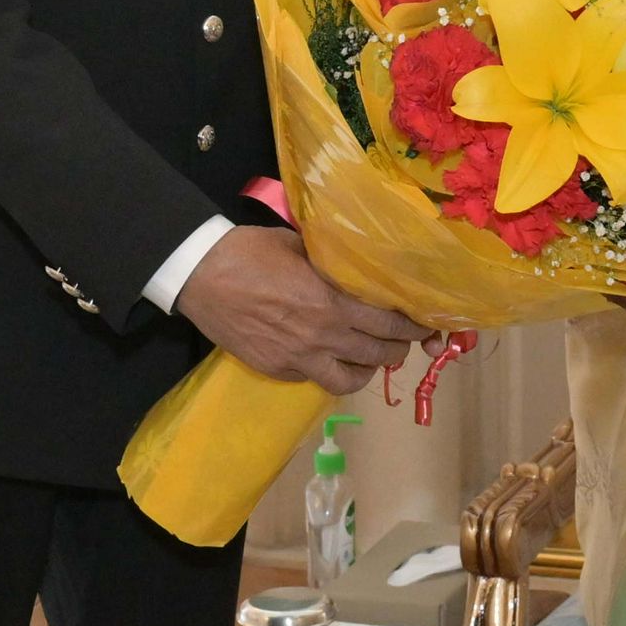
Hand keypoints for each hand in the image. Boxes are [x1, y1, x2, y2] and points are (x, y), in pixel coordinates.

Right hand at [175, 226, 429, 393]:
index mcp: (333, 301)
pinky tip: (331, 358)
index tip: (424, 325)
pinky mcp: (278, 370)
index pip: (390, 324)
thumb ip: (335, 263)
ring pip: (352, 380)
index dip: (414, 327)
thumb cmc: (250, 251)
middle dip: (399, 349)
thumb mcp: (301, 245)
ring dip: (368, 369)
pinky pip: (317, 379)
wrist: (200, 275)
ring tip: (370, 358)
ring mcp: (299, 358)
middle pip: (379, 354)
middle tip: (403, 341)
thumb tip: (361, 265)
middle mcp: (323, 336)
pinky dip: (331, 371)